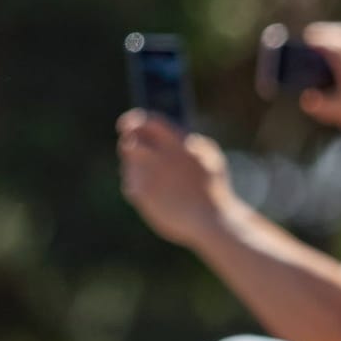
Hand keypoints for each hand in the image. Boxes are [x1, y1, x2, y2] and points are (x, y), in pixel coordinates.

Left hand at [118, 110, 236, 247]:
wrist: (208, 221)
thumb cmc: (212, 189)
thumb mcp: (209, 158)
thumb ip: (188, 143)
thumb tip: (166, 133)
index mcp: (178, 143)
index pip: (148, 121)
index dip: (137, 119)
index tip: (130, 122)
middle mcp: (159, 157)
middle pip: (130, 141)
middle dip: (128, 141)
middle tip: (129, 143)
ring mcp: (147, 175)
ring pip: (129, 164)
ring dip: (135, 166)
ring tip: (155, 177)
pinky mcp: (140, 194)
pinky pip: (129, 183)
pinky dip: (137, 184)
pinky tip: (153, 191)